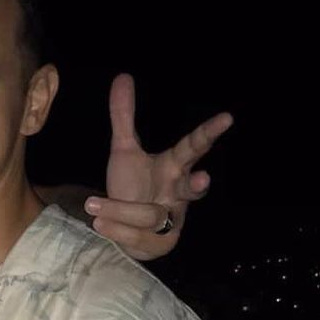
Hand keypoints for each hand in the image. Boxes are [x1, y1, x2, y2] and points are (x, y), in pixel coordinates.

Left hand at [85, 73, 232, 260]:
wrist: (128, 228)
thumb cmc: (133, 185)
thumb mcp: (124, 151)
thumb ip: (123, 117)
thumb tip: (122, 76)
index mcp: (174, 167)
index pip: (194, 147)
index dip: (209, 132)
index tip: (226, 118)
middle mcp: (179, 194)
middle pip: (193, 188)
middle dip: (198, 185)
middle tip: (201, 179)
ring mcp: (173, 220)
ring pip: (152, 215)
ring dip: (120, 210)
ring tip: (93, 206)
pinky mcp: (161, 243)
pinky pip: (140, 237)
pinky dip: (116, 230)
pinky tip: (100, 223)